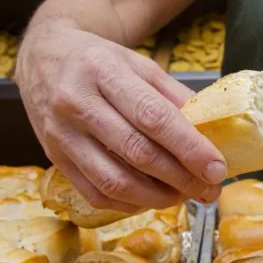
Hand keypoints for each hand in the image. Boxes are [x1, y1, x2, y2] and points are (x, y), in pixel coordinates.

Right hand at [15, 25, 225, 211]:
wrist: (44, 59)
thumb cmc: (101, 63)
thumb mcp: (140, 65)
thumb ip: (175, 98)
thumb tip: (212, 134)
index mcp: (103, 71)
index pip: (153, 117)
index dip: (189, 147)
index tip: (217, 168)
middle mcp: (77, 103)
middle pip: (137, 152)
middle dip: (181, 178)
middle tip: (210, 188)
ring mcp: (61, 134)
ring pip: (115, 181)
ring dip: (158, 197)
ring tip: (184, 195)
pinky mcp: (54, 158)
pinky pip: (95, 194)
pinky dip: (130, 203)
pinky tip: (152, 198)